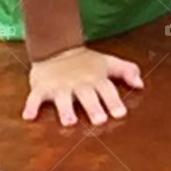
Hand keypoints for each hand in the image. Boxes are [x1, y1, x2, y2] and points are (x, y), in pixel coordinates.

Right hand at [23, 45, 143, 126]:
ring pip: (62, 99)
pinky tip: (29, 117)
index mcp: (96, 79)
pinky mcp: (41, 88)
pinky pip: (35, 98)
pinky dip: (31, 106)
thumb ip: (127, 71)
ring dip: (65, 110)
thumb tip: (141, 85)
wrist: (56, 48)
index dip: (114, 101)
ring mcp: (59, 87)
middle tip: (99, 120)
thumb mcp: (108, 63)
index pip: (107, 90)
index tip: (120, 113)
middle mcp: (79, 84)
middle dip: (93, 107)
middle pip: (87, 96)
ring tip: (69, 122)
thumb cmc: (86, 62)